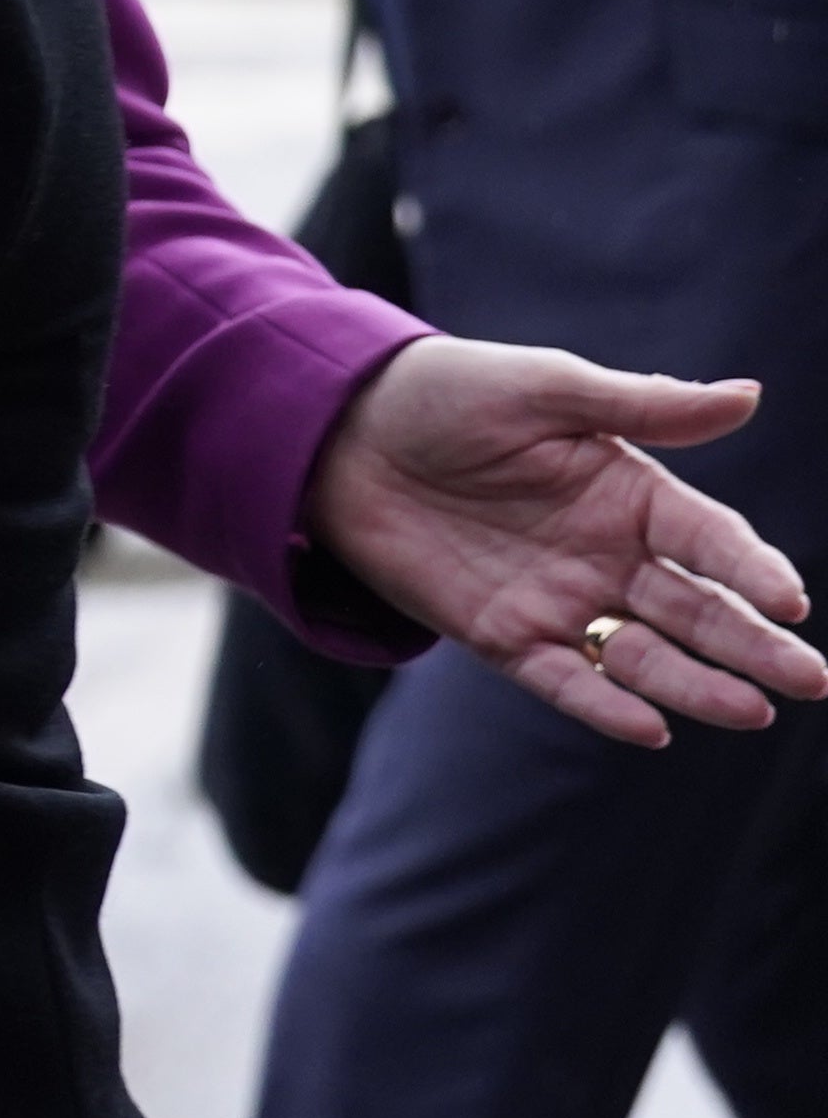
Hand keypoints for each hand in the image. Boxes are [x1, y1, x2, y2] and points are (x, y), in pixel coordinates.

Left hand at [304, 337, 826, 742]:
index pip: (712, 540)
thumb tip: (749, 395)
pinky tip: (650, 727)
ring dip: (698, 685)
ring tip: (753, 711)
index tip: (790, 600)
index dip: (753, 569)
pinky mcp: (501, 634)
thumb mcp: (546, 390)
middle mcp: (608, 555)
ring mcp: (559, 599)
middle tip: (811, 678)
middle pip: (698, 609)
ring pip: (645, 655)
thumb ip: (644, 406)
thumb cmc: (447, 395)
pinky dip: (603, 704)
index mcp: (631, 492)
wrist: (337, 433)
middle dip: (755, 644)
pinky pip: (564, 678)